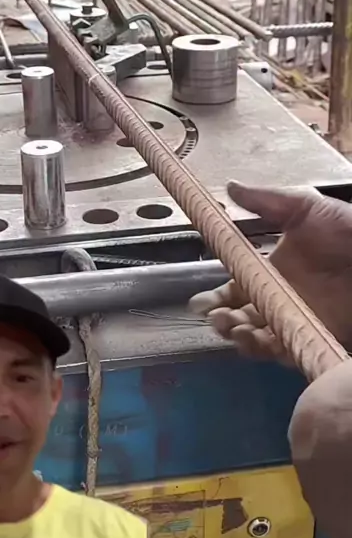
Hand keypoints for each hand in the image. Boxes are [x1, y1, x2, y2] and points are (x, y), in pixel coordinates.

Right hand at [189, 181, 351, 364]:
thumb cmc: (345, 229)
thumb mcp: (305, 207)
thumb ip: (266, 201)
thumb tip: (229, 186)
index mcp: (272, 272)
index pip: (235, 290)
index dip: (215, 298)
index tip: (200, 302)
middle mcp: (279, 299)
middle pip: (240, 318)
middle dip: (222, 320)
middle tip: (215, 317)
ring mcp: (296, 319)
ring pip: (257, 338)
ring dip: (239, 337)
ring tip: (233, 327)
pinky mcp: (314, 336)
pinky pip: (284, 350)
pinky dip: (266, 350)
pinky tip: (256, 339)